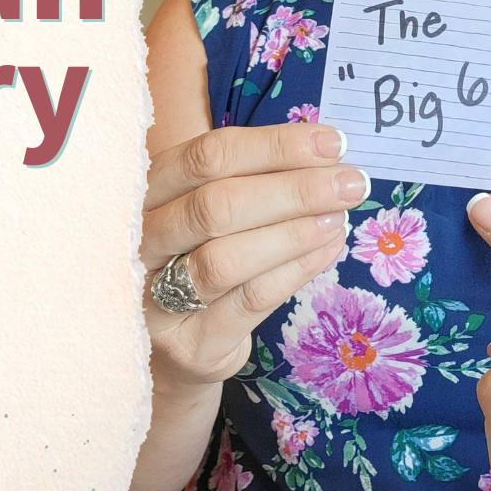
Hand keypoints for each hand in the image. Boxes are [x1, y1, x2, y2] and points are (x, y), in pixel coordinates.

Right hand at [142, 123, 367, 391]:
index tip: (331, 143)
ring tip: (340, 217)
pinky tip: (327, 250)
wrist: (178, 347)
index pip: (207, 156)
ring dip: (294, 233)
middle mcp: (141, 240)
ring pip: (227, 257)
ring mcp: (156, 296)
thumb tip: (325, 151)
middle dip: (293, 189)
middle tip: (350, 183)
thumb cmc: (201, 257)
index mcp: (146, 191)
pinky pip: (249, 300)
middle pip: (216, 205)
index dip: (273, 145)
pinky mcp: (189, 344)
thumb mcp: (212, 209)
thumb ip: (253, 178)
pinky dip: (295, 270)